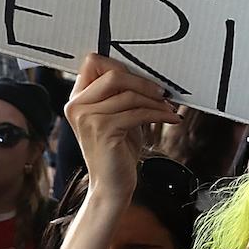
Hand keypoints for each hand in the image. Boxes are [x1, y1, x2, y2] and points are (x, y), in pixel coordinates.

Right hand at [64, 55, 180, 213]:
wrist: (111, 185)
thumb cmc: (117, 151)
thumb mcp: (117, 117)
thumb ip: (121, 95)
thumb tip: (146, 73)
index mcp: (77, 99)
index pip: (94, 63)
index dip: (120, 66)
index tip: (143, 77)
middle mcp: (77, 106)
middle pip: (113, 75)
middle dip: (143, 82)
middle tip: (163, 93)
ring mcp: (88, 118)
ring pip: (129, 95)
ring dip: (155, 101)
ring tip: (169, 109)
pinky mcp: (103, 130)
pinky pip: (138, 112)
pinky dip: (159, 114)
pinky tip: (170, 118)